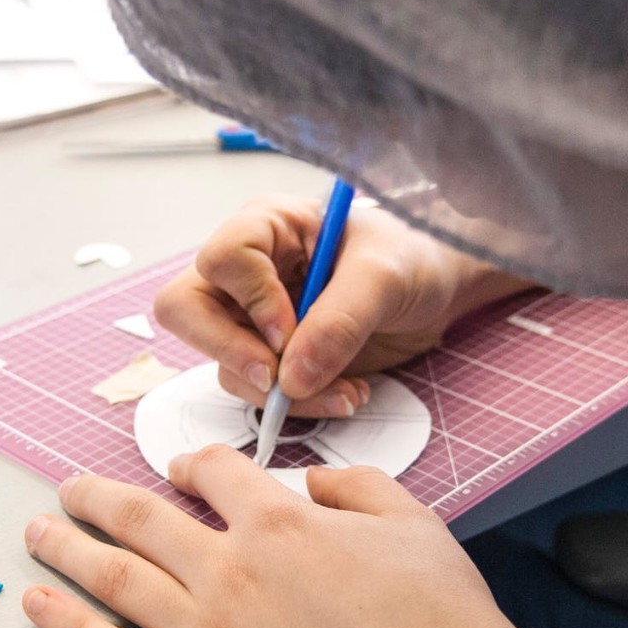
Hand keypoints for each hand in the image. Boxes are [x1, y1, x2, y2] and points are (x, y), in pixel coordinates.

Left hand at [20, 445, 539, 627]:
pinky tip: (42, 607)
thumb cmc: (441, 624)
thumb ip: (357, 488)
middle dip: (97, 497)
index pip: (216, 473)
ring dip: (67, 549)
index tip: (183, 468)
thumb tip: (318, 482)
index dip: (195, 463)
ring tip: (39, 534)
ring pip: (115, 580)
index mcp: (279, 522)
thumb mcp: (413, 522)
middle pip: (140, 517)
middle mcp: (230, 571)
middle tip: (71, 488)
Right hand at [155, 194, 535, 417]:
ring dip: (280, 392)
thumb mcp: (385, 276)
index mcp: (267, 225)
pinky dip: (299, 403)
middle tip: (278, 382)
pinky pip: (259, 390)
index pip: (221, 259)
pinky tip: (346, 393)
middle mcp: (248, 270)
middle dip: (231, 353)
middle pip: (187, 311)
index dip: (250, 301)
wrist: (439, 288)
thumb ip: (339, 320)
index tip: (290, 332)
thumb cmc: (413, 257)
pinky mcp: (274, 355)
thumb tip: (290, 377)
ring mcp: (254, 316)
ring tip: (346, 391)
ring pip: (226, 364)